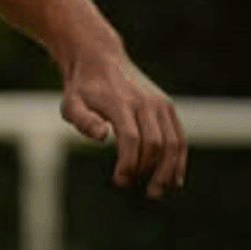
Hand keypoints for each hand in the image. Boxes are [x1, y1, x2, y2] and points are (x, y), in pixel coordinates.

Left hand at [61, 53, 186, 196]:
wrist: (100, 58)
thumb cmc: (82, 88)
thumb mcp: (70, 103)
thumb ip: (82, 121)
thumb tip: (102, 137)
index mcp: (121, 103)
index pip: (131, 139)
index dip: (128, 164)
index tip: (119, 180)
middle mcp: (145, 102)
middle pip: (155, 144)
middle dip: (148, 172)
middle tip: (136, 189)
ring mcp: (160, 104)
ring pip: (173, 143)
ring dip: (168, 171)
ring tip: (157, 191)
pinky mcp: (167, 106)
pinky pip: (179, 137)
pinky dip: (179, 159)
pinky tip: (174, 179)